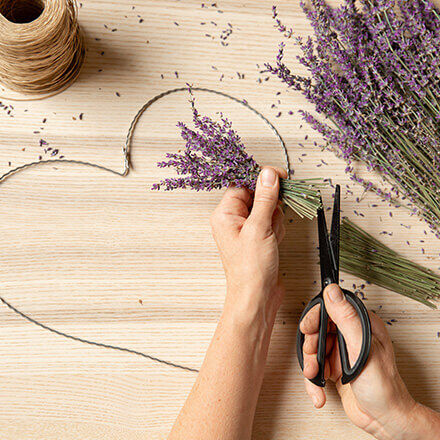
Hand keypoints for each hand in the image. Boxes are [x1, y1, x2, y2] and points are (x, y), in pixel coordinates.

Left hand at [210, 167, 286, 322]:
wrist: (257, 297)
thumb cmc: (251, 269)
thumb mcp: (259, 228)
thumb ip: (264, 199)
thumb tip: (268, 174)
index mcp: (225, 214)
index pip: (243, 184)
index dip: (261, 179)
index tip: (280, 177)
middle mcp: (233, 220)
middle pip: (257, 195)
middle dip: (270, 206)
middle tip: (271, 220)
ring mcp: (246, 230)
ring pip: (268, 209)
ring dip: (275, 220)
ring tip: (271, 237)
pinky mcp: (258, 238)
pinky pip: (272, 223)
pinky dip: (277, 230)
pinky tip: (275, 242)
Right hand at [300, 284, 436, 438]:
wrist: (385, 419)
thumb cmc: (383, 386)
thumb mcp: (362, 348)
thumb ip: (346, 318)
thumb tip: (333, 291)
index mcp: (361, 324)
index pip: (331, 309)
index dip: (315, 318)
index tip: (307, 328)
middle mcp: (351, 336)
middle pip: (318, 330)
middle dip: (311, 347)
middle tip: (313, 360)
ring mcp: (342, 351)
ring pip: (313, 349)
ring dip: (311, 365)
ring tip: (315, 377)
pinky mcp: (334, 367)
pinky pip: (315, 367)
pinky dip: (313, 381)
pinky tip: (319, 391)